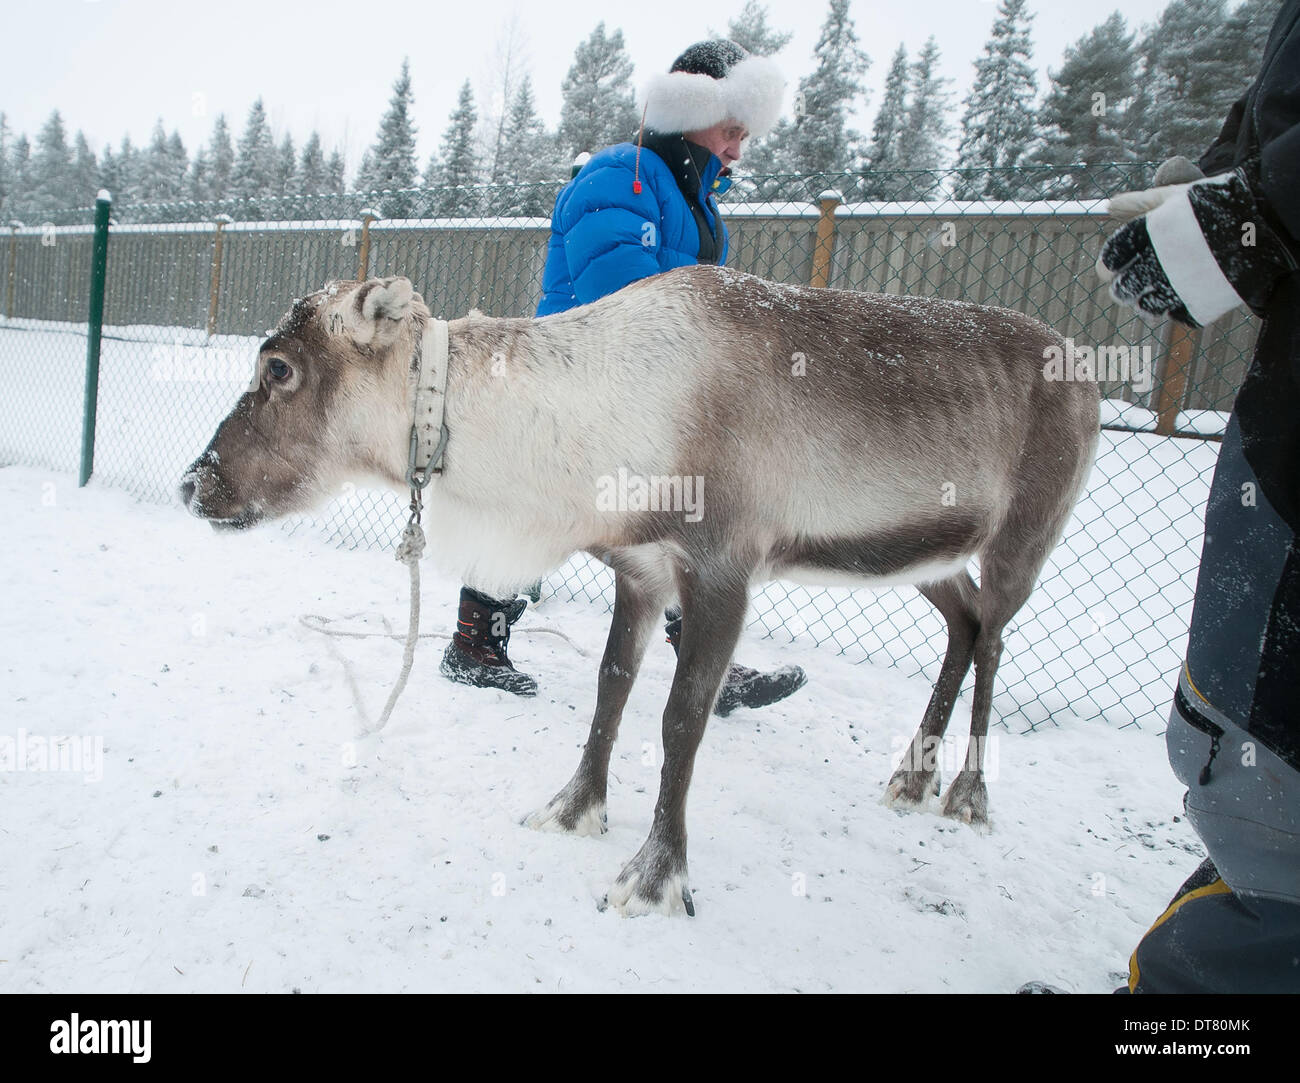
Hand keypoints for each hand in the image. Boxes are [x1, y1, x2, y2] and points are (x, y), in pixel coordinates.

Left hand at [1097, 157, 1295, 327]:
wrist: (1268, 220)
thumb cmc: (1217, 203)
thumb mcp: (1177, 196)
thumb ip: (1141, 203)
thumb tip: (1110, 205)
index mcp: (1151, 233)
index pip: (1111, 258)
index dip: (1109, 263)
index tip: (1114, 264)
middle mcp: (1161, 262)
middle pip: (1122, 288)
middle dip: (1124, 285)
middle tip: (1133, 280)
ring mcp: (1180, 287)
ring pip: (1145, 307)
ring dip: (1147, 300)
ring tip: (1161, 286)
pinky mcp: (1200, 305)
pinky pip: (1175, 316)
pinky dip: (1175, 308)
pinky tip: (1184, 293)